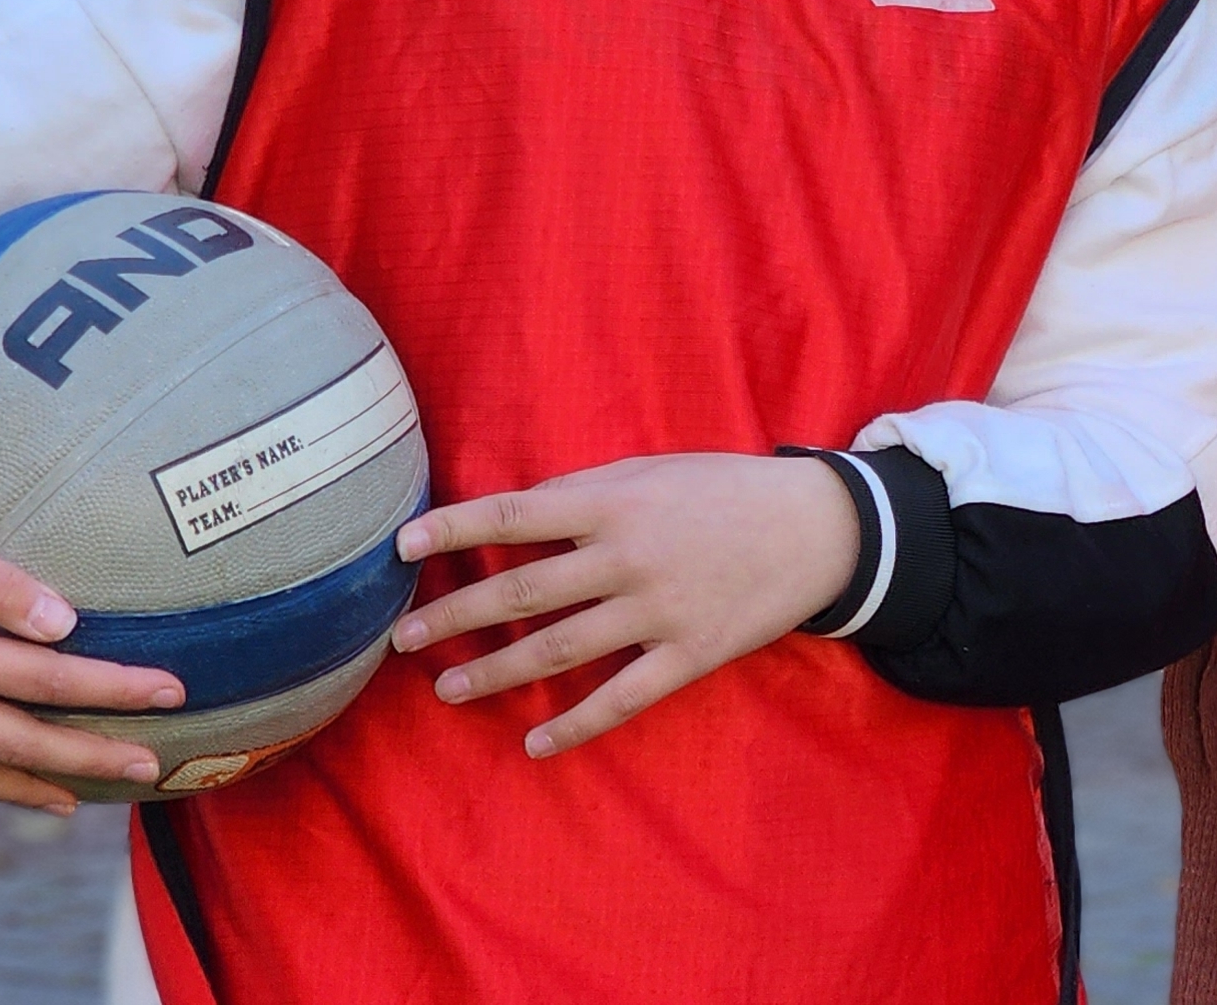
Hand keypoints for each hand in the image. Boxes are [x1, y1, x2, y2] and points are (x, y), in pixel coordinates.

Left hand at [390, 452, 860, 757]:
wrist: (815, 527)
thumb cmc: (725, 490)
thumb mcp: (654, 471)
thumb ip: (587, 492)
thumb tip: (520, 515)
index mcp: (615, 502)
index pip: (515, 514)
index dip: (455, 529)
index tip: (401, 547)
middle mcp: (628, 557)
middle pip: (522, 592)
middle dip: (455, 617)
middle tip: (401, 638)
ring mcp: (657, 611)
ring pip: (558, 651)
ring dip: (496, 674)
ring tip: (447, 690)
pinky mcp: (687, 655)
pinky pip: (621, 698)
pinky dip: (575, 726)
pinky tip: (535, 745)